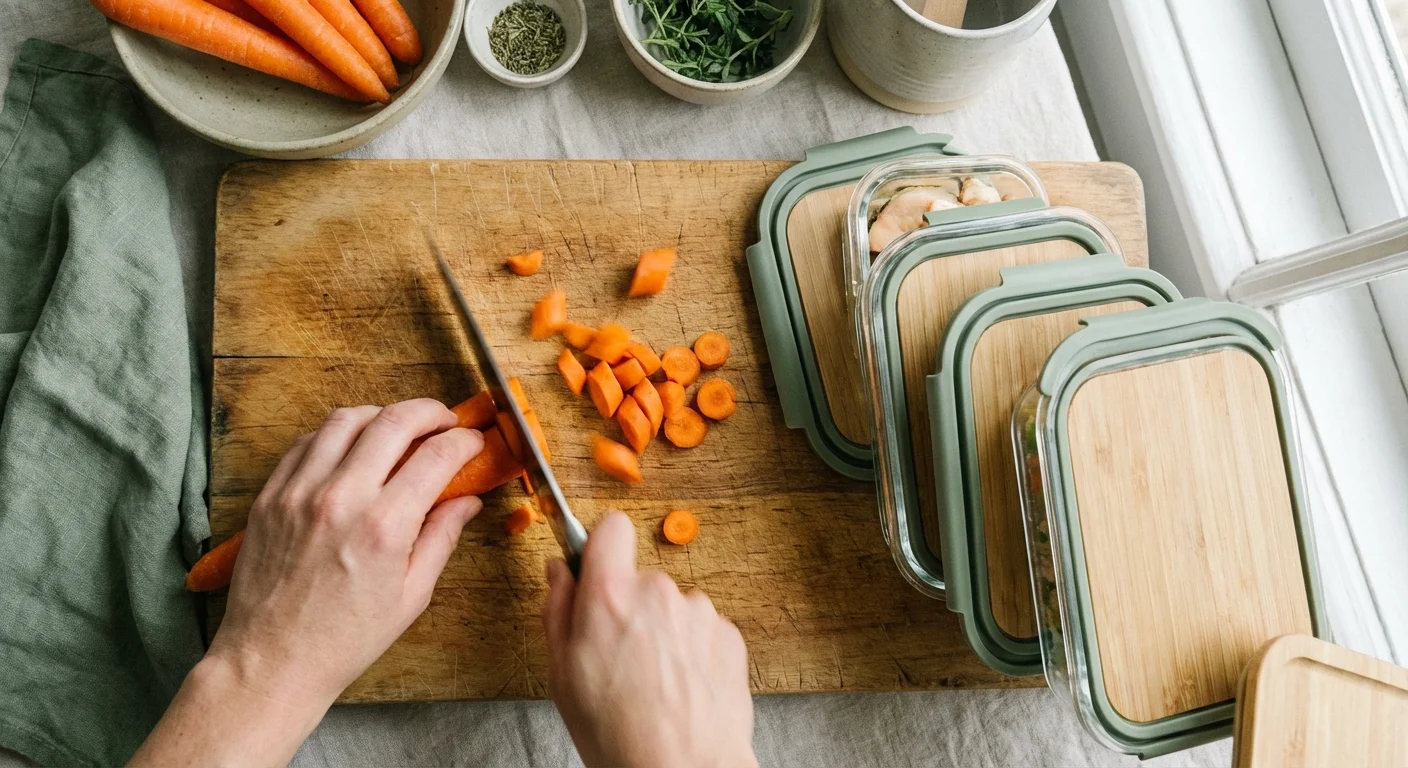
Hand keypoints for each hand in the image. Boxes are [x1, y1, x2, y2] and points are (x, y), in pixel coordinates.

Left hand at [131, 399, 482, 766]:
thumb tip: (467, 501)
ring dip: (381, 414)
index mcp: (384, 527)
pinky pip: (306, 441)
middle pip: (394, 421)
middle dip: (430, 412)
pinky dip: (337, 433)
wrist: (272, 660)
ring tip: (398, 428)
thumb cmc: (344, 639)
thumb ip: (442, 538)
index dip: (463, 441)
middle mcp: (341, 498)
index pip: (436, 456)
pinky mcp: (271, 495)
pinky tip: (352, 447)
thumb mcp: (412, 595)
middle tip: (444, 421)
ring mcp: (300, 492)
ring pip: (347, 419)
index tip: (472, 442)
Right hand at [542, 512, 755, 767]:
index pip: (610, 528)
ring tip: (653, 682)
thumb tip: (560, 571)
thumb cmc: (618, 733)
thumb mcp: (562, 674)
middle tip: (619, 656)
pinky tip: (680, 688)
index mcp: (610, 596)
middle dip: (629, 606)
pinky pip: (702, 629)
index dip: (602, 547)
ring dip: (663, 632)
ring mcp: (699, 612)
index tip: (597, 570)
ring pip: (672, 606)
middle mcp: (659, 592)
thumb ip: (557, 609)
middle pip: (640, 578)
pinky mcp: (728, 635)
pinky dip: (692, 652)